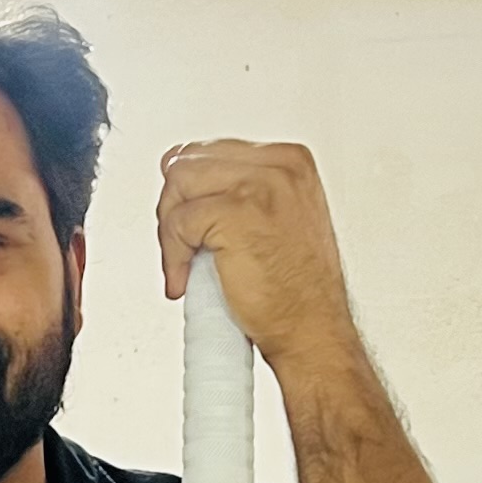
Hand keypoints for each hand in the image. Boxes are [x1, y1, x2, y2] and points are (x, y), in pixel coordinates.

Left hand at [157, 140, 357, 369]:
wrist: (312, 330)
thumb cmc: (296, 290)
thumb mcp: (280, 219)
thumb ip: (244, 193)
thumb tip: (190, 184)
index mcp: (289, 161)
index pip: (210, 152)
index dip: (189, 194)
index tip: (190, 228)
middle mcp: (279, 166)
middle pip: (188, 162)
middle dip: (173, 208)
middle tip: (182, 249)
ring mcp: (259, 187)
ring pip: (178, 184)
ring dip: (169, 230)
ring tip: (184, 263)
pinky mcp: (237, 213)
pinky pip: (178, 221)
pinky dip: (172, 256)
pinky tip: (185, 280)